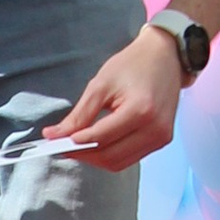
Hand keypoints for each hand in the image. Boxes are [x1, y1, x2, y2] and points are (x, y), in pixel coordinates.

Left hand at [43, 27, 186, 170]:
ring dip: (95, 158)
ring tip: (77, 145)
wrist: (165, 56)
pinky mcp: (161, 140)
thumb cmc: (134, 64)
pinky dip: (110, 154)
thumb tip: (55, 135)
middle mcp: (155, 129)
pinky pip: (130, 157)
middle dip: (83, 154)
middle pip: (110, 157)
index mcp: (141, 111)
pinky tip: (97, 144)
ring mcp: (160, 137)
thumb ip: (79, 114)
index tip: (54, 142)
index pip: (101, 138)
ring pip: (119, 163)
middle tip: (62, 146)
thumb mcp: (101, 84)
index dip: (75, 144)